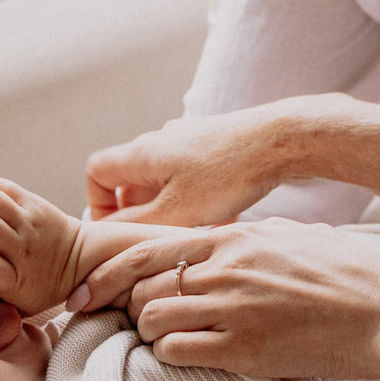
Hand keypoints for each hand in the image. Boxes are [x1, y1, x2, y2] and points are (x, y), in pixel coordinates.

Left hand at [72, 219, 379, 380]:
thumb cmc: (350, 275)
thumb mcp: (296, 239)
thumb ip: (256, 239)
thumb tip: (239, 242)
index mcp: (233, 238)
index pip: (145, 249)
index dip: (106, 273)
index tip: (86, 291)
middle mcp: (223, 269)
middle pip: (140, 287)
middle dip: (129, 308)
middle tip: (133, 324)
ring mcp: (230, 309)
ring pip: (150, 320)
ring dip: (149, 334)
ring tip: (170, 340)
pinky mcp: (242, 349)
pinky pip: (175, 351)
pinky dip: (169, 356)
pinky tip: (188, 357)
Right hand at [85, 100, 323, 223]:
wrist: (282, 140)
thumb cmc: (228, 173)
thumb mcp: (177, 210)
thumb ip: (137, 226)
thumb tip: (107, 236)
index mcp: (141, 154)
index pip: (96, 172)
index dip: (98, 204)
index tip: (116, 229)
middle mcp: (161, 143)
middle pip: (133, 182)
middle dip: (143, 216)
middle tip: (160, 240)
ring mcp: (189, 143)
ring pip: (167, 185)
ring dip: (175, 213)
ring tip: (196, 234)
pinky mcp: (216, 148)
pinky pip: (194, 181)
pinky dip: (200, 204)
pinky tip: (225, 222)